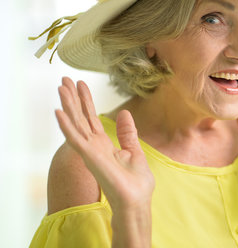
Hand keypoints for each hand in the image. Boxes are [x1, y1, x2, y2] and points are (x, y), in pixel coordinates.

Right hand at [55, 77, 154, 211]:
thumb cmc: (135, 182)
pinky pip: (75, 138)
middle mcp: (93, 146)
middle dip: (73, 98)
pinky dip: (67, 125)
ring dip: (67, 105)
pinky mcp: (89, 157)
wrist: (136, 200)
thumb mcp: (134, 150)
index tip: (80, 84)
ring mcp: (90, 151)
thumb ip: (127, 133)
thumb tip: (124, 113)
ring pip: (75, 123)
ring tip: (60, 87)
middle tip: (64, 79)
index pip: (91, 118)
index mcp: (103, 144)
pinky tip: (59, 112)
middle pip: (80, 117)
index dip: (85, 101)